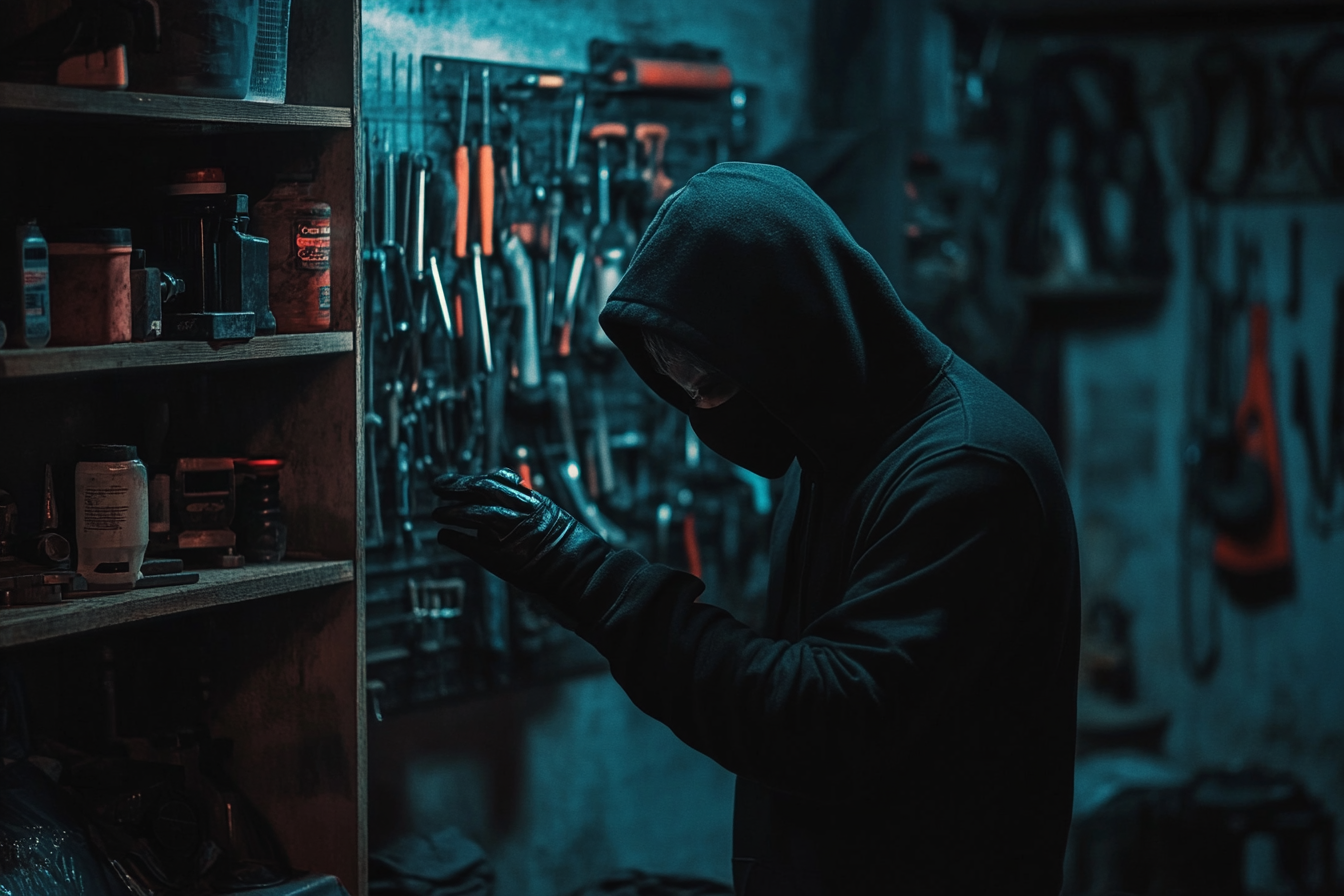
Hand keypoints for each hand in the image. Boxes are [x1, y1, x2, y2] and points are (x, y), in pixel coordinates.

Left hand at [432, 468, 612, 606]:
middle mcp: (525, 514)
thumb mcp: (550, 518)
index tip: (458, 478)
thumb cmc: (567, 549)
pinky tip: (443, 535)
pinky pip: (475, 546)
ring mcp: (516, 535)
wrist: (582, 574)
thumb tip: (501, 503)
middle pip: (485, 491)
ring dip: (454, 512)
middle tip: (438, 485)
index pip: (498, 481)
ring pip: (478, 514)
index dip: (475, 478)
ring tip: (437, 512)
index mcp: (536, 502)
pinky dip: (457, 539)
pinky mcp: (507, 559)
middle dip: (459, 486)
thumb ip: (526, 507)